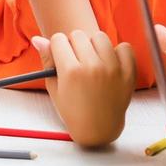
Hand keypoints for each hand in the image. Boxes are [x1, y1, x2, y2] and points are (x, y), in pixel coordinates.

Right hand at [31, 30, 136, 146]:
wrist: (98, 129)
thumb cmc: (73, 111)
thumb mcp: (54, 88)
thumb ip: (47, 61)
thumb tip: (37, 38)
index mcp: (71, 71)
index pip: (59, 39)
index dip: (57, 47)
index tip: (60, 57)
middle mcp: (93, 67)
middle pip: (78, 35)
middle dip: (73, 45)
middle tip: (76, 62)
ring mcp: (113, 69)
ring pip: (100, 37)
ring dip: (94, 46)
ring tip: (93, 61)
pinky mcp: (128, 72)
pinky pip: (124, 47)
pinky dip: (117, 52)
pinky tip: (110, 63)